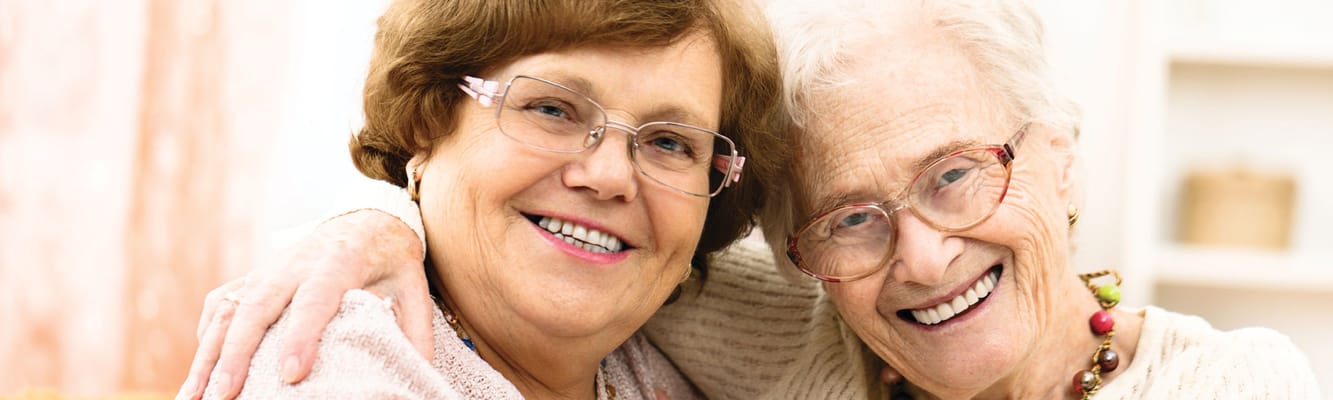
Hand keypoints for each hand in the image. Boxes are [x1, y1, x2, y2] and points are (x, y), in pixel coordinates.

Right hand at [177, 210, 430, 399]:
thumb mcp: (415, 287)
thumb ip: (415, 328)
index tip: (292, 375)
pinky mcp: (254, 275)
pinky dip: (206, 336)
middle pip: (257, 307)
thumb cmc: (392, 259)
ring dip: (208, 354)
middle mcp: (294, 263)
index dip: (302, 337)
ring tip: (194, 397)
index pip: (315, 301)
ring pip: (229, 309)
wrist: (369, 217)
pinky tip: (200, 370)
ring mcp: (268, 268)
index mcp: (338, 263)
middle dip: (236, 354)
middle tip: (224, 397)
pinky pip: (221, 303)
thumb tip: (418, 369)